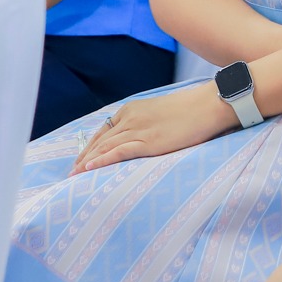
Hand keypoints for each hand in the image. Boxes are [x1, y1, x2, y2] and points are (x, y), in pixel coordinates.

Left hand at [72, 83, 236, 173]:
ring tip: (74, 176)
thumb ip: (148, 123)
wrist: (210, 105)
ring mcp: (139, 129)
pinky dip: (101, 160)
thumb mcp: (162, 112)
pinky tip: (89, 168)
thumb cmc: (192, 109)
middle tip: (71, 173)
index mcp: (132, 109)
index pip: (103, 131)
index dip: (90, 147)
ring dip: (87, 162)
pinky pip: (119, 152)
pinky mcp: (149, 142)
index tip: (82, 160)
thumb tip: (145, 136)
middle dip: (83, 157)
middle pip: (100, 140)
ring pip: (105, 147)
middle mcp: (130, 118)